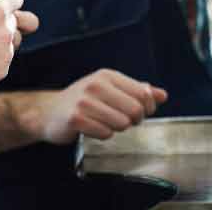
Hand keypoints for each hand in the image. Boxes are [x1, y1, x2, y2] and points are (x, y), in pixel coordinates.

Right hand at [37, 69, 167, 143]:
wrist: (49, 111)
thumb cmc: (83, 101)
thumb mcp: (110, 89)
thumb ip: (137, 91)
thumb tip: (162, 95)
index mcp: (107, 75)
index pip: (143, 94)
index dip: (146, 109)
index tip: (136, 113)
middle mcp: (96, 85)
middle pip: (135, 111)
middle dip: (132, 121)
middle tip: (119, 120)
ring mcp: (84, 101)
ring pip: (121, 124)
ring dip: (116, 129)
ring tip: (103, 123)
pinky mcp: (76, 119)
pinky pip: (105, 134)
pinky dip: (102, 135)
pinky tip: (91, 128)